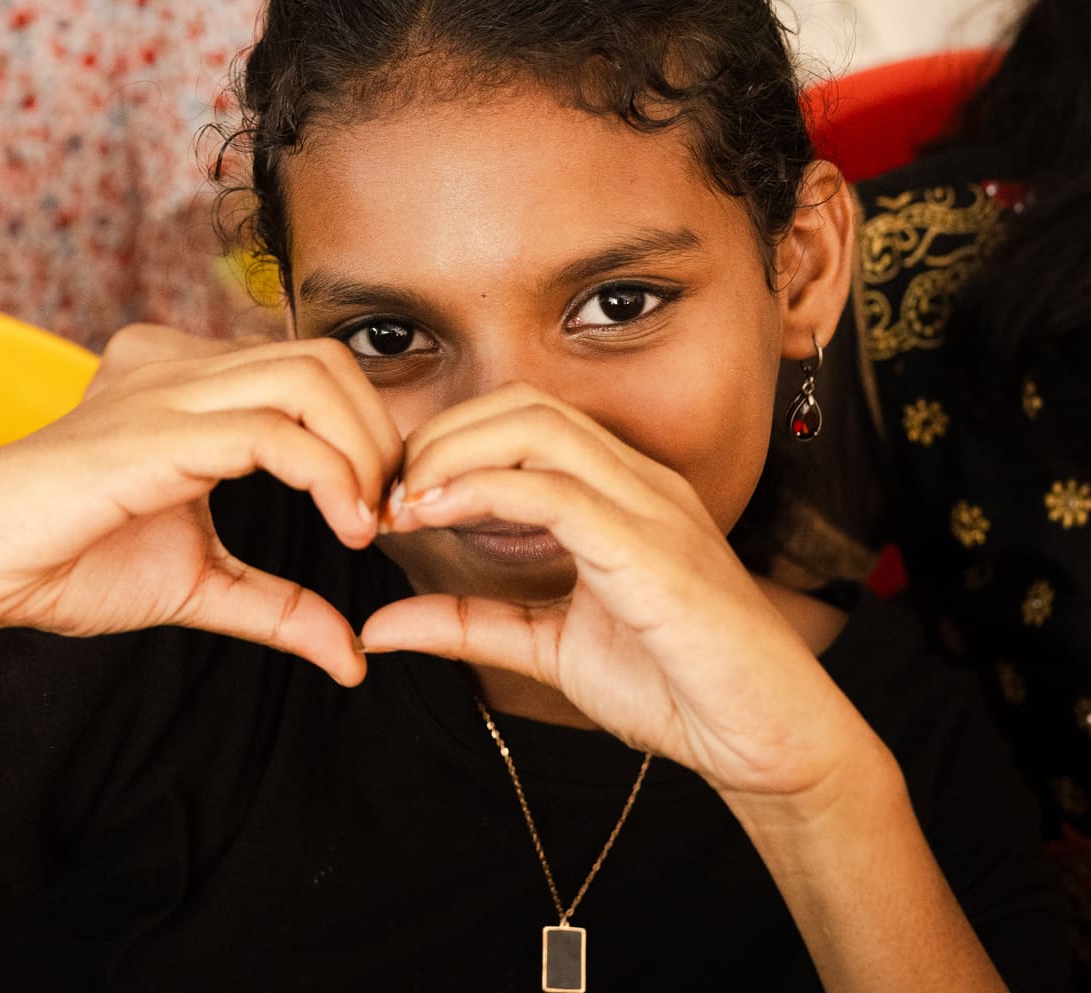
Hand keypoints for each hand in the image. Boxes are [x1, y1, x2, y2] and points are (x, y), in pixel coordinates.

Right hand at [0, 338, 402, 684]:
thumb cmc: (63, 562)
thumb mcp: (196, 584)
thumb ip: (275, 605)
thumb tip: (351, 657)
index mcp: (183, 380)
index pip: (310, 369)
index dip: (365, 434)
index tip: (382, 512)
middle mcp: (176, 365)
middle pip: (325, 359)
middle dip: (378, 435)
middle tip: (387, 515)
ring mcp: (163, 389)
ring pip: (311, 378)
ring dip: (362, 453)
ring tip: (366, 523)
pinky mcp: (153, 432)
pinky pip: (272, 433)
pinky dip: (329, 477)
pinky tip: (343, 527)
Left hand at [360, 383, 876, 802]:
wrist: (769, 742)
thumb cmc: (676, 690)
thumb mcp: (545, 648)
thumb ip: (466, 628)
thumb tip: (377, 626)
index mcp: (622, 492)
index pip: (524, 419)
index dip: (447, 444)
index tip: (393, 500)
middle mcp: (639, 481)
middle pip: (523, 404)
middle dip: (440, 437)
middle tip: (386, 497)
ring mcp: (651, 507)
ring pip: (535, 428)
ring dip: (451, 456)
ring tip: (402, 507)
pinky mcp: (653, 550)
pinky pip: (555, 491)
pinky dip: (480, 491)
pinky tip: (434, 517)